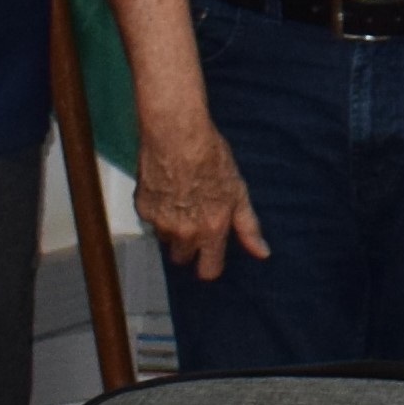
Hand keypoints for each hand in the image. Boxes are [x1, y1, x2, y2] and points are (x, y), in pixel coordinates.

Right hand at [131, 117, 270, 280]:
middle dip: (188, 246)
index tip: (210, 256)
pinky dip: (157, 211)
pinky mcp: (141, 209)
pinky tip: (167, 189)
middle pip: (182, 258)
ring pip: (165, 239)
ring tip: (181, 199)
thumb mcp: (238, 192)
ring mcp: (160, 222)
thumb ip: (248, 227)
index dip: (210, 264)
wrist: (176, 133)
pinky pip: (150, 220)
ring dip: (172, 229)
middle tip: (195, 220)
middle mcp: (184, 232)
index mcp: (211, 230)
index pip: (208, 271)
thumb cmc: (209, 156)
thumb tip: (261, 253)